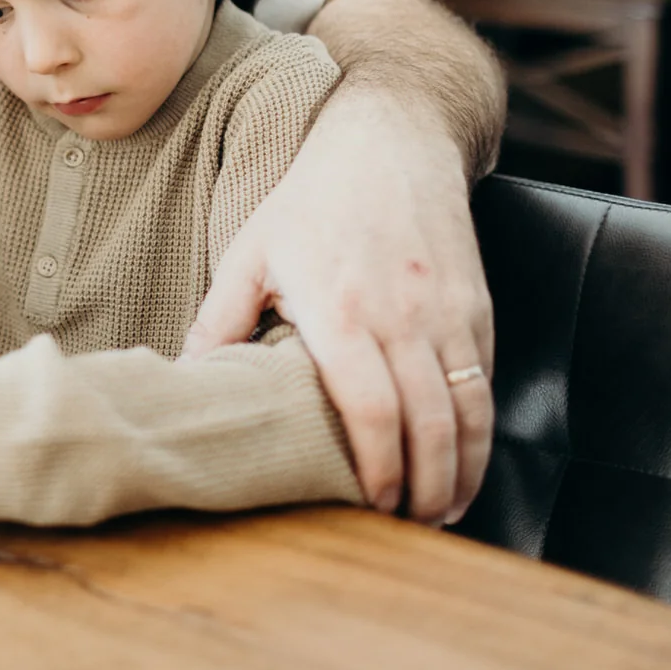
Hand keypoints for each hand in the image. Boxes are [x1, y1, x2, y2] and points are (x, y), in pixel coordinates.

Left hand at [183, 92, 494, 525]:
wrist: (392, 138)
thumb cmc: (312, 198)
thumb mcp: (250, 252)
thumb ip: (220, 321)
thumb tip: (185, 378)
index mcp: (341, 309)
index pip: (370, 410)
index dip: (376, 470)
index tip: (370, 507)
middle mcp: (404, 316)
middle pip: (429, 426)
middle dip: (424, 491)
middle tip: (408, 531)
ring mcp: (448, 312)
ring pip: (468, 412)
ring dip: (461, 473)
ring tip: (441, 515)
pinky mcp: (478, 307)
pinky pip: (485, 384)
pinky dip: (480, 434)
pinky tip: (463, 464)